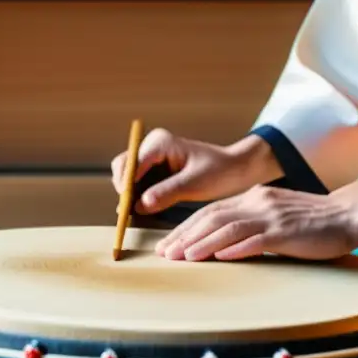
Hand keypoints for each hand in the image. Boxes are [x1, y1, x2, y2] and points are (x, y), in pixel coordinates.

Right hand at [110, 129, 281, 214]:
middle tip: (127, 213)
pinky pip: (137, 185)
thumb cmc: (220, 171)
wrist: (235, 170)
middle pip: (122, 167)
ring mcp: (151, 159)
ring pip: (126, 177)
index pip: (133, 162)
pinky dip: (136, 197)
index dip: (127, 184)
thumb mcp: (195, 184)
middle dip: (124, 189)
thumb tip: (140, 204)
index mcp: (161, 142)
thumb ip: (167, 193)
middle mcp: (151, 147)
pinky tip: (142, 212)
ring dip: (128, 195)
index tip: (126, 206)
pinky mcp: (154, 172)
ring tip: (133, 215)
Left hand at [155, 181, 357, 261]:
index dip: (185, 228)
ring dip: (204, 243)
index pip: (210, 212)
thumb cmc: (311, 221)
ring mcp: (272, 216)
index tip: (168, 244)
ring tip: (184, 257)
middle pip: (213, 218)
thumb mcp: (273, 216)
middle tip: (166, 254)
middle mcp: (258, 202)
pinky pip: (258, 240)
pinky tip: (221, 257)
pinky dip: (237, 248)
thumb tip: (219, 244)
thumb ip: (248, 224)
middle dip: (186, 236)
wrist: (348, 215)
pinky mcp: (288, 232)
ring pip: (229, 228)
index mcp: (252, 197)